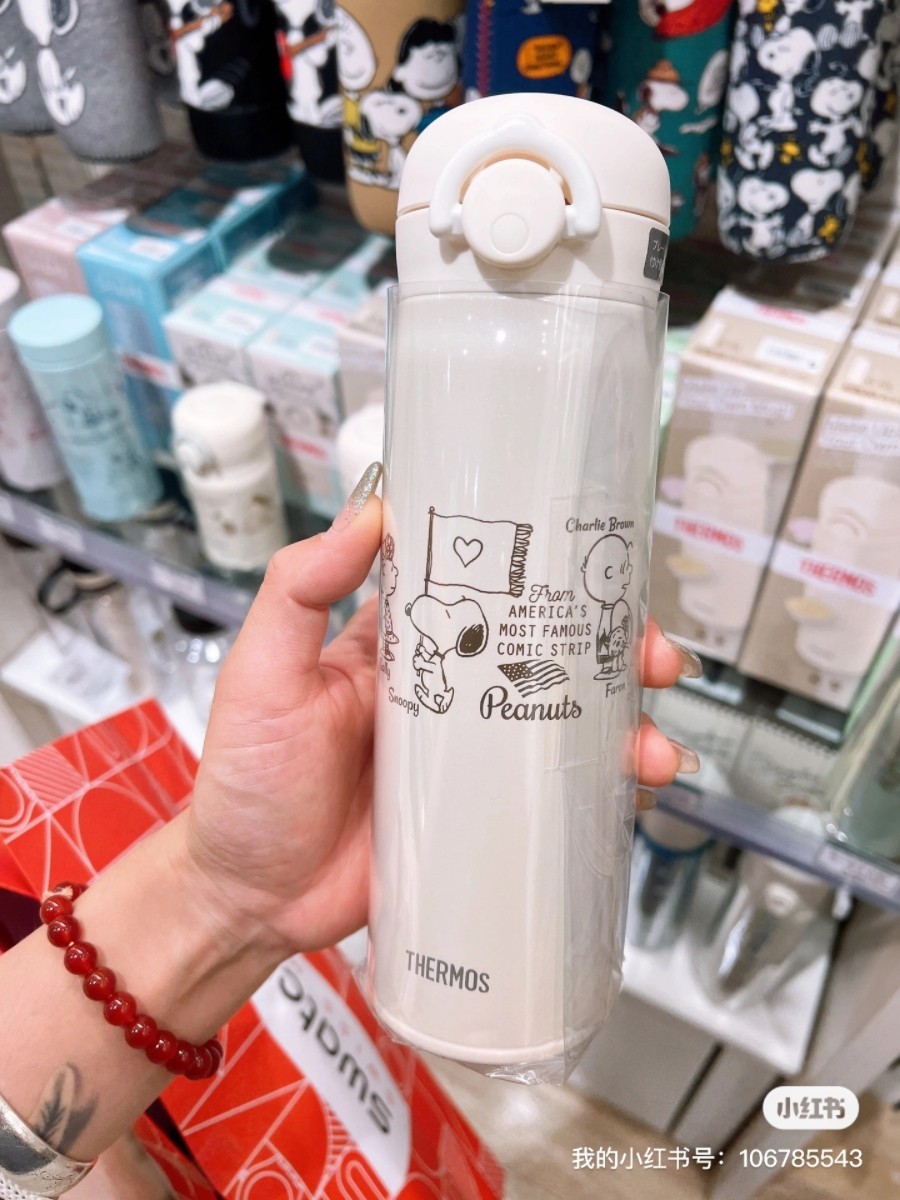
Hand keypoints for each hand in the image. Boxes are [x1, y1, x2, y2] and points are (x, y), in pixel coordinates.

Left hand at [187, 474, 699, 959]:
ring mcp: (467, 760)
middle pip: (545, 653)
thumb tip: (367, 509)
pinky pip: (552, 797)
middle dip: (610, 649)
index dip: (545, 573)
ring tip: (652, 745)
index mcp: (401, 645)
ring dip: (622, 724)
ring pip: (563, 724)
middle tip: (649, 657)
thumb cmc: (247, 781)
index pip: (483, 588)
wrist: (248, 898)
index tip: (595, 565)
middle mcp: (445, 693)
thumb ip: (300, 589)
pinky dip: (601, 790)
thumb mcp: (263, 672)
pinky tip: (634, 791)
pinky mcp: (479, 820)